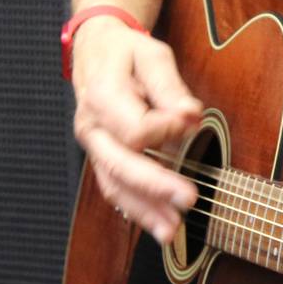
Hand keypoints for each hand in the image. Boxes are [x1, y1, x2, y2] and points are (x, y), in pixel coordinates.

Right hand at [70, 15, 202, 242]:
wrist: (96, 52)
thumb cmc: (127, 53)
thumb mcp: (152, 55)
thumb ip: (170, 86)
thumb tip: (190, 115)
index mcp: (101, 97)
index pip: (134, 129)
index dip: (165, 130)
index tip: (191, 118)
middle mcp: (92, 128)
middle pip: (121, 165)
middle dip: (156, 186)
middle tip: (189, 199)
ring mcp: (94, 148)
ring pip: (115, 186)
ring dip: (145, 211)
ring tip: (172, 231)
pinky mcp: (102, 160)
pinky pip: (115, 189)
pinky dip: (136, 210)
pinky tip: (158, 224)